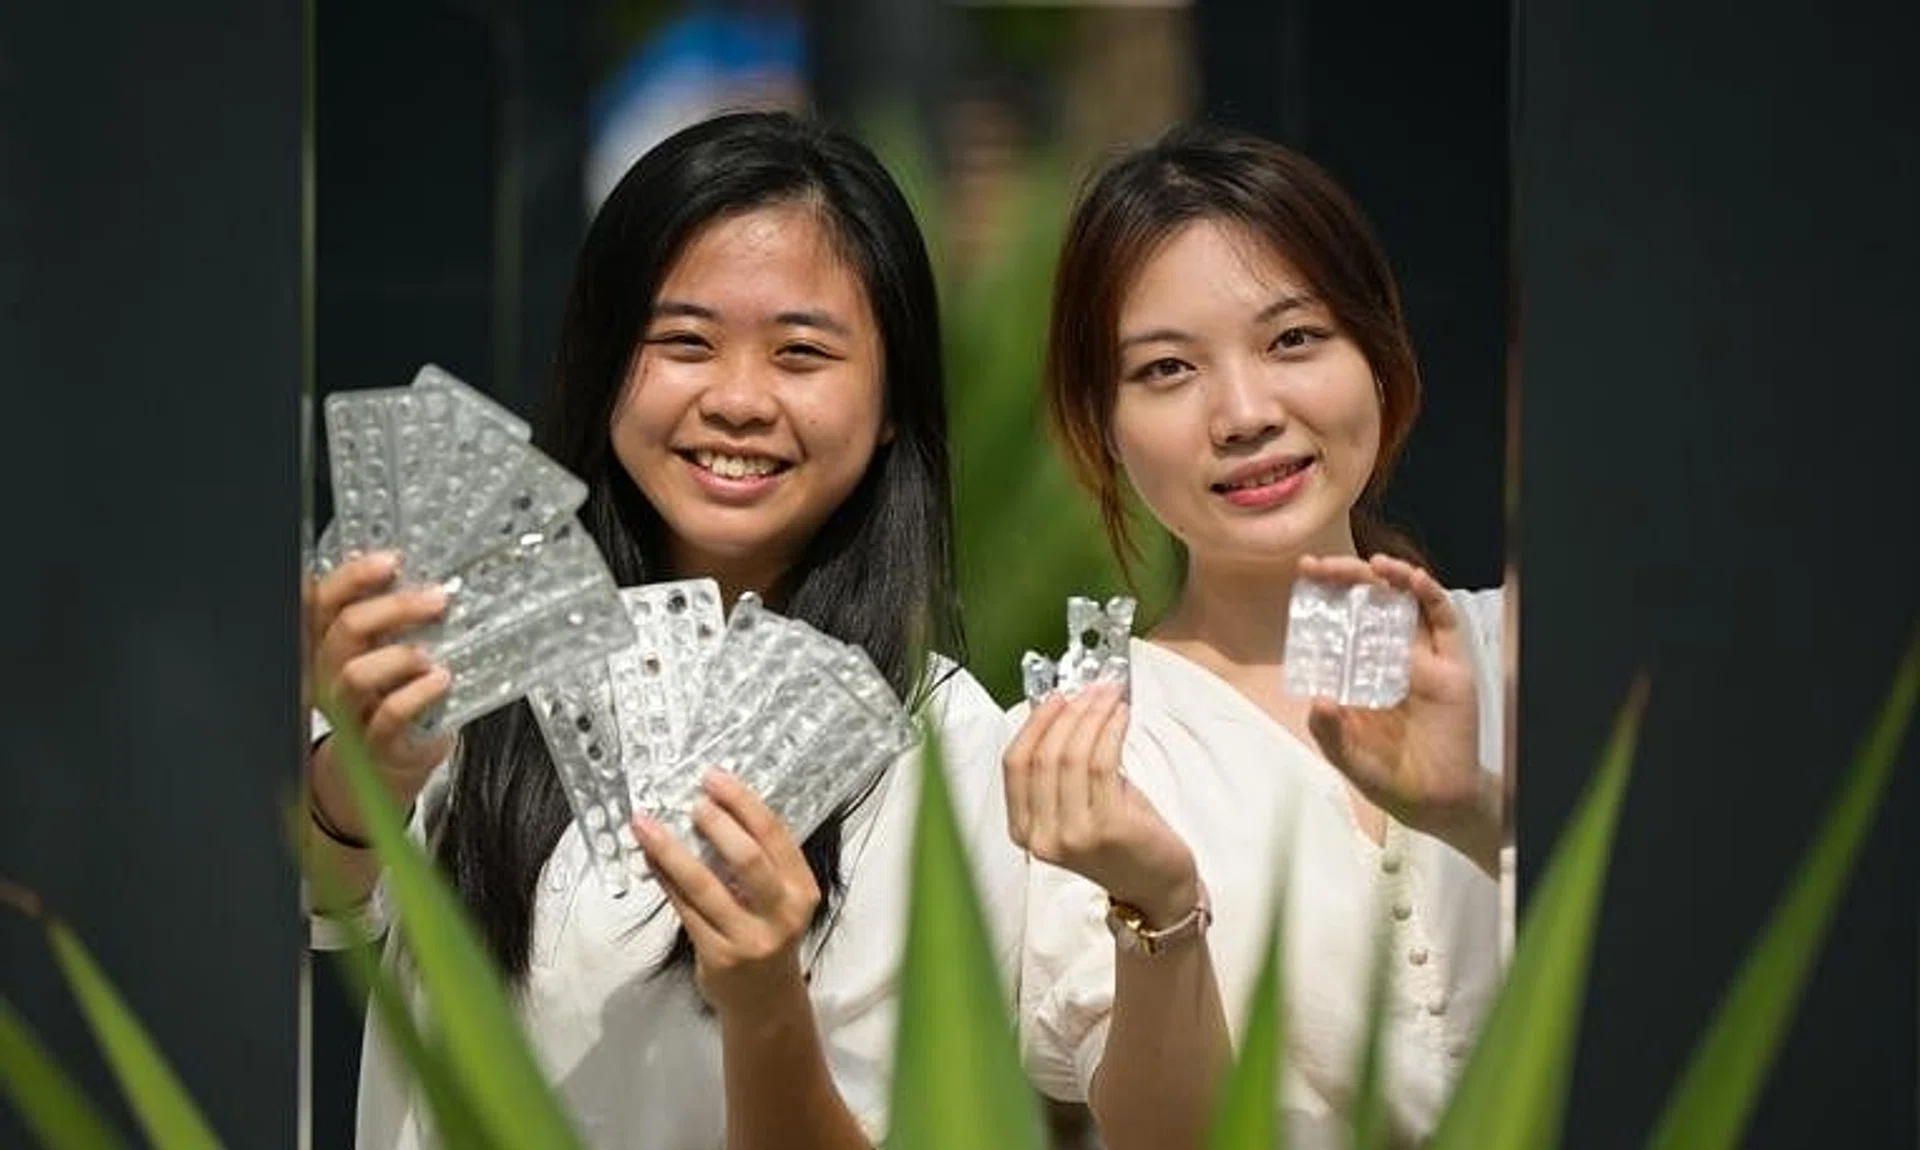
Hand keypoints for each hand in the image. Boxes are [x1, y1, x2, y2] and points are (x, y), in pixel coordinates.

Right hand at [307, 552, 453, 834]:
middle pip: (343, 629)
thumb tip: (425, 576)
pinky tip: (439, 681)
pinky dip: (415, 694)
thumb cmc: (392, 702)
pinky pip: (387, 716)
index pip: (323, 602)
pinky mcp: (375, 743)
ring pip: (355, 674)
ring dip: (397, 655)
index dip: (352, 577)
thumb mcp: (386, 655)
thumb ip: (393, 621)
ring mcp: (350, 711)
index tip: (390, 561)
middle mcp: (331, 675)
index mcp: (330, 644)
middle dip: (391, 607)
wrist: (383, 769)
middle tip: (434, 598)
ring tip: (429, 651)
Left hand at [634, 772, 818, 1016]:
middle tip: (691, 800)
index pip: (776, 836)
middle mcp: (782, 914)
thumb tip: (713, 808)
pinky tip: (649, 860)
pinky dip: (665, 880)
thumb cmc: (767, 935)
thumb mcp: (779, 900)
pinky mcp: (719, 956)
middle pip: (749, 859)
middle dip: (717, 824)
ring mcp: (750, 938)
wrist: (765, 1001)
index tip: (716, 778)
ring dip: (672, 850)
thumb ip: (760, 863)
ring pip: (706, 885)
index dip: (744, 803)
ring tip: (647, 825)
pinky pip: (685, 910)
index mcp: (803, 890)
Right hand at [1004, 682, 1198, 924]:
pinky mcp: (1109, 828)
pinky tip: (1121, 718)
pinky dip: (1111, 731)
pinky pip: (1103, 763)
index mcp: (1025, 830)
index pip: (1015, 764)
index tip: (1058, 697)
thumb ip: (1063, 766)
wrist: (1157, 886)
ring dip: (1093, 716)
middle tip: (1092, 690)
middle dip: (1069, 713)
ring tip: (1110, 697)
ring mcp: (1074, 836)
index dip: (1035, 723)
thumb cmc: (1122, 841)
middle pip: (1044, 756)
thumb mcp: (1079, 803)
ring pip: (1072, 756)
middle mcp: (1043, 837)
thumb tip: (1066, 708)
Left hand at [1297, 554, 1498, 871]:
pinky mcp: (1453, 668)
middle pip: (1371, 603)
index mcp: (1359, 671)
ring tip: (1374, 565)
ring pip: (1409, 604)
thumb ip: (1330, 732)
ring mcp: (1423, 660)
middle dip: (1349, 578)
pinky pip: (1445, 624)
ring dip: (1393, 577)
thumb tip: (1318, 699)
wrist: (1434, 802)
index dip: (1326, 595)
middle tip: (1325, 565)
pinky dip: (1431, 596)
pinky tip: (1412, 581)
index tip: (1304, 571)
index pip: (1341, 620)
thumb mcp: (1347, 757)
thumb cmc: (1387, 777)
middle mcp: (1389, 657)